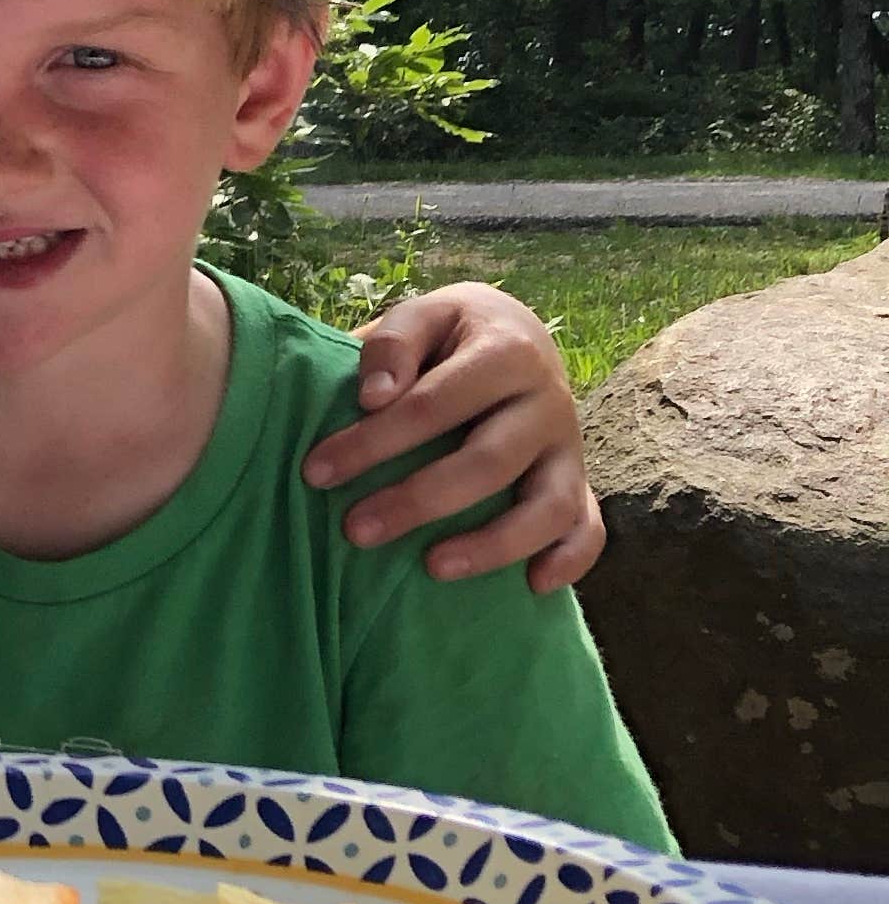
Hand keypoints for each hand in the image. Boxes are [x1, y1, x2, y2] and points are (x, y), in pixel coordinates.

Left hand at [299, 282, 603, 595]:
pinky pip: (588, 528)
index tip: (316, 472)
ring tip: (432, 569)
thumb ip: (393, 343)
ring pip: (549, 506)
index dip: (373, 442)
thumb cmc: (449, 336)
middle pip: (488, 463)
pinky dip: (570, 559)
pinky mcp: (578, 481)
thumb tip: (374, 397)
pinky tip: (533, 587)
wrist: (518, 333)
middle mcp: (549, 402)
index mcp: (507, 353)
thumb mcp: (421, 316)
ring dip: (492, 546)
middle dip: (417, 501)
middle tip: (355, 530)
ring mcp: (569, 447)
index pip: (435, 405)